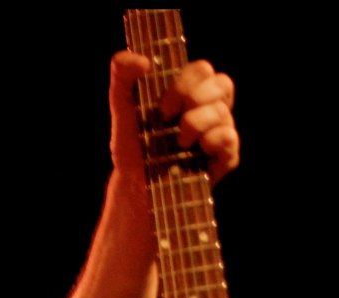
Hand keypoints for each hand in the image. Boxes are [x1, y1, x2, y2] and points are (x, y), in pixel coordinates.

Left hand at [109, 50, 239, 186]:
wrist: (134, 184)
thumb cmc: (132, 146)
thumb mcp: (122, 108)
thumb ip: (122, 75)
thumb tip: (140, 59)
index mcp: (189, 92)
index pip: (202, 70)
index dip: (184, 83)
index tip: (162, 107)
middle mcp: (208, 109)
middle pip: (223, 83)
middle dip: (195, 97)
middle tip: (169, 119)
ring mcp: (218, 133)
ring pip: (222, 112)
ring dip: (196, 124)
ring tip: (178, 143)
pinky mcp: (224, 158)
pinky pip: (230, 139)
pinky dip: (212, 141)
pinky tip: (195, 150)